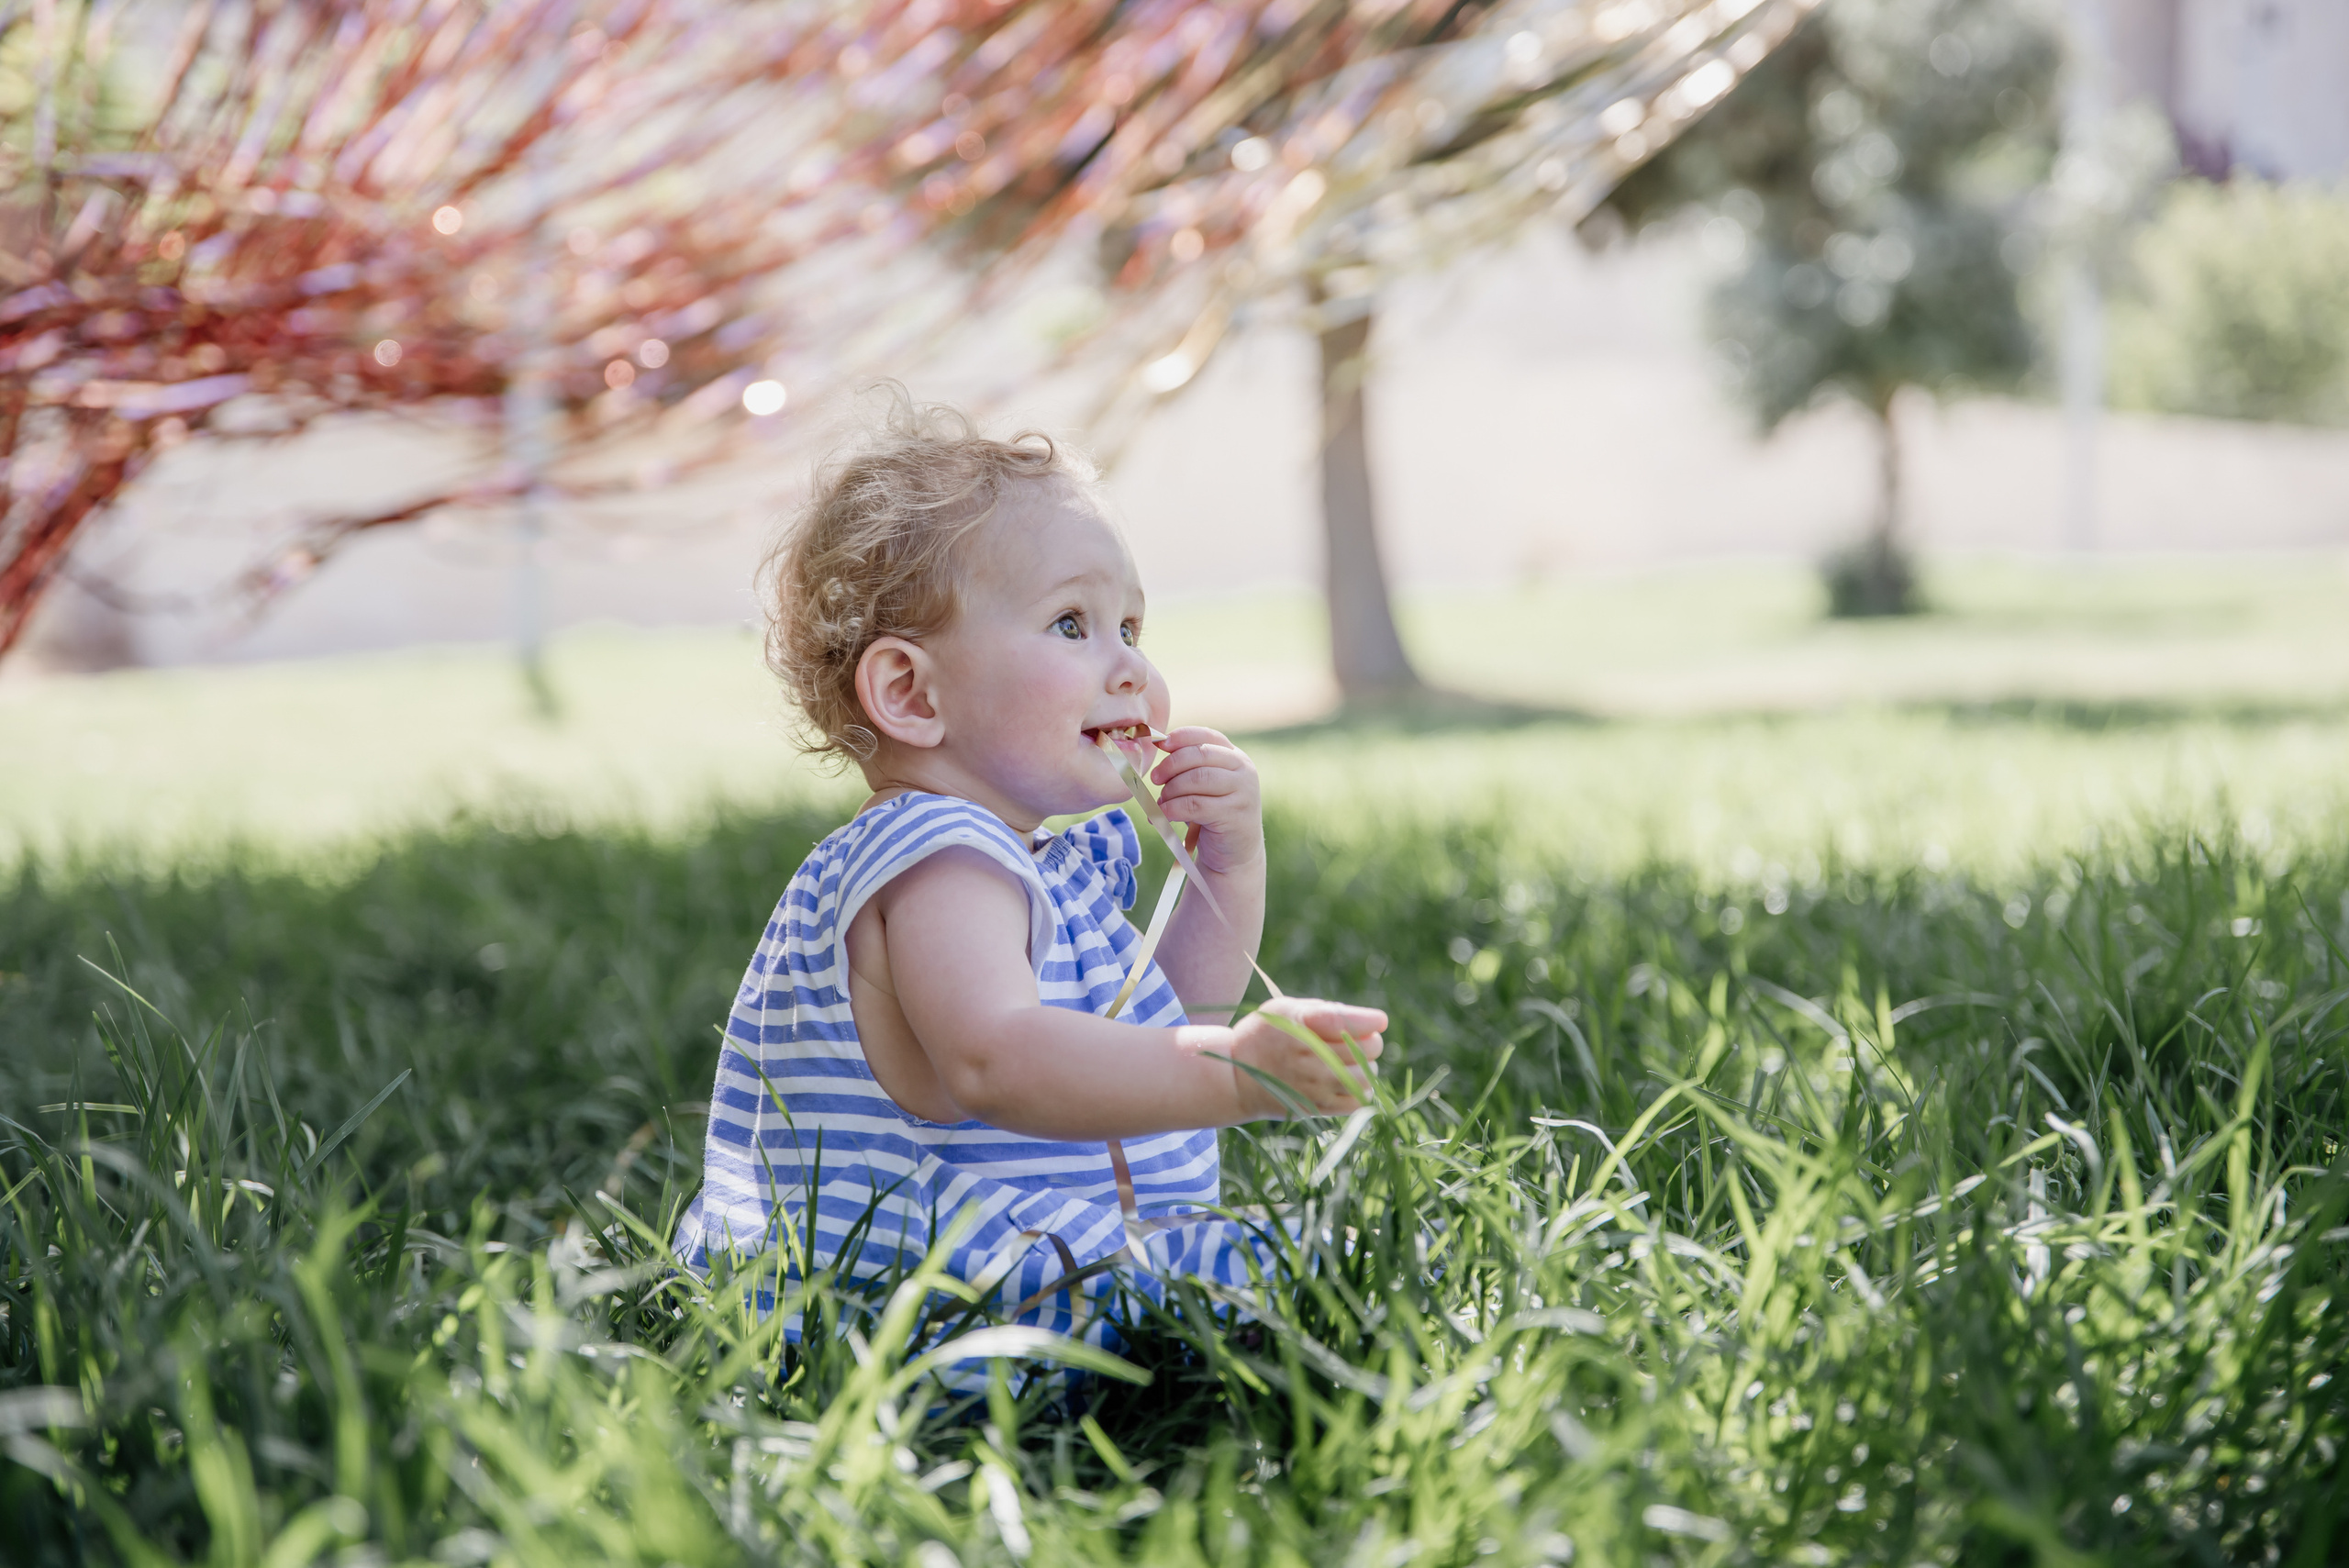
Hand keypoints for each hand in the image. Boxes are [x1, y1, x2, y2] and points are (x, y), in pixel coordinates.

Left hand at [1150, 726, 1262, 876]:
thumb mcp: (1203, 786)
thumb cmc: (1213, 815)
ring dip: (1172, 789)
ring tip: (1161, 802)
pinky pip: (1196, 805)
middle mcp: (1243, 770)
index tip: (1160, 743)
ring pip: (1197, 779)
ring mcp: (1243, 792)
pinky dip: (1173, 808)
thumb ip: (1189, 767)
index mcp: (1235, 757)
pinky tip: (1162, 815)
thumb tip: (1158, 743)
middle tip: (1154, 778)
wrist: (1235, 853)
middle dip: (1171, 764)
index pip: (1208, 735)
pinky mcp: (1235, 815)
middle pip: (1200, 755)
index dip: (1182, 736)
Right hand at [1227, 996, 1386, 1118]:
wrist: (1236, 1078)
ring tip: (1355, 1062)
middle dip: (1370, 1041)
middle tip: (1361, 1040)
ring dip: (1367, 1067)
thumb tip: (1363, 1021)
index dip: (1369, 1020)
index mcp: (1299, 1026)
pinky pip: (1356, 1101)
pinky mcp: (1316, 1108)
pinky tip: (1350, 1081)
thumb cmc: (1264, 1036)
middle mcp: (1307, 1057)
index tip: (1379, 1020)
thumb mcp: (1283, 1009)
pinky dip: (1361, 1090)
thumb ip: (1321, 1010)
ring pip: (1365, 1076)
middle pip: (1364, 1049)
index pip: (1345, 1021)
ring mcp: (1313, 1085)